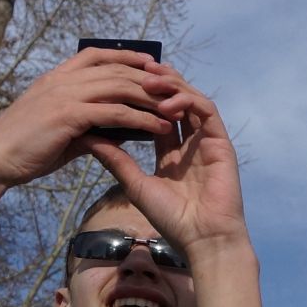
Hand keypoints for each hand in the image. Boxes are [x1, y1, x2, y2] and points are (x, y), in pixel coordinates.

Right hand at [0, 49, 178, 212]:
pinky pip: (114, 113)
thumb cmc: (26, 147)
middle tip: (176, 88)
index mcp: (57, 78)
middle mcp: (62, 80)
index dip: (126, 55)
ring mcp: (65, 95)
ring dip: (151, 97)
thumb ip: (91, 122)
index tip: (151, 62)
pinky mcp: (68, 116)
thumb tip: (124, 126)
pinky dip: (141, 119)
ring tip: (176, 107)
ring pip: (119, 87)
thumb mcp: (62, 128)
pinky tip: (160, 127)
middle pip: (116, 70)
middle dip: (149, 78)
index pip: (97, 55)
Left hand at [86, 66, 247, 262]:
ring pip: (191, 99)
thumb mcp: (135, 185)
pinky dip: (188, 100)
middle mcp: (189, 141)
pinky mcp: (221, 143)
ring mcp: (206, 141)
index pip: (154, 112)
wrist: (201, 239)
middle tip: (133, 67)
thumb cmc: (172, 219)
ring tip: (148, 79)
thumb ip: (115, 159)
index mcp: (170, 151)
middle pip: (174, 99)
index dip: (138, 94)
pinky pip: (207, 111)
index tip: (116, 80)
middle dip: (155, 81)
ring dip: (171, 85)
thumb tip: (86, 136)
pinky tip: (167, 102)